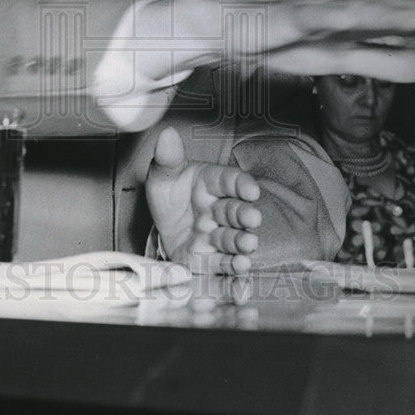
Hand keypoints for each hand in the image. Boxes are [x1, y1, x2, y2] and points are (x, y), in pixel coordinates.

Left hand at [145, 126, 261, 274]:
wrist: (162, 227)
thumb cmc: (170, 195)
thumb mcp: (163, 175)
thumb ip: (167, 158)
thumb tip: (167, 135)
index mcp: (211, 183)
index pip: (229, 180)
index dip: (241, 184)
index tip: (251, 189)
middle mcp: (219, 210)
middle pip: (235, 213)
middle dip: (244, 217)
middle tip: (252, 220)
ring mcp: (217, 237)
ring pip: (233, 241)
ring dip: (242, 245)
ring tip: (246, 249)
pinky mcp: (210, 261)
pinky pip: (224, 269)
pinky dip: (234, 276)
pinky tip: (240, 279)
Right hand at [253, 0, 414, 81]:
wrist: (222, 26)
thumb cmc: (277, 40)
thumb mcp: (338, 60)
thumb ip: (381, 62)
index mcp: (357, 21)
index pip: (406, 20)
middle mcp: (342, 11)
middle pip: (394, 12)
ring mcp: (315, 12)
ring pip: (363, 12)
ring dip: (399, 12)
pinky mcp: (288, 19)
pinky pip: (319, 19)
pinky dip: (342, 17)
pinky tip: (364, 18)